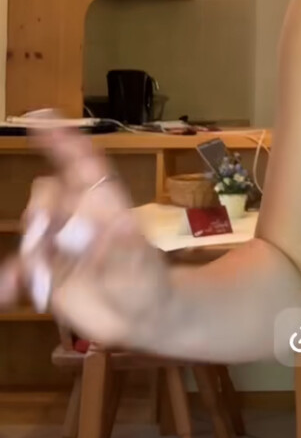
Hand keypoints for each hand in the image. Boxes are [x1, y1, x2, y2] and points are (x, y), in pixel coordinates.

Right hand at [0, 119, 173, 349]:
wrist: (140, 321)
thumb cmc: (150, 285)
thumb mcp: (144, 268)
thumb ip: (129, 250)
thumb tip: (120, 227)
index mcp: (106, 206)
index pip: (84, 166)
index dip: (63, 140)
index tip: (40, 117)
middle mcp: (78, 218)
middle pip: (47, 195)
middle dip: (40, 211)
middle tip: (43, 235)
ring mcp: (59, 245)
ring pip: (30, 232)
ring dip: (31, 254)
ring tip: (43, 283)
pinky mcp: (45, 273)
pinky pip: (18, 269)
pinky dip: (10, 278)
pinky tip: (6, 291)